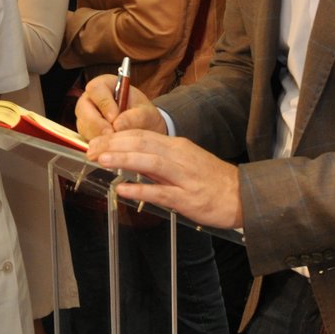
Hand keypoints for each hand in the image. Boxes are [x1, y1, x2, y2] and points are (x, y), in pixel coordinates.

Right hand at [74, 72, 166, 140]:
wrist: (144, 129)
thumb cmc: (143, 115)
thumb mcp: (147, 113)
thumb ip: (136, 116)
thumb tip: (118, 124)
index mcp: (105, 85)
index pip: (96, 89)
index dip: (104, 103)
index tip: (114, 118)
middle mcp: (91, 100)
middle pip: (83, 109)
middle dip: (97, 124)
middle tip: (112, 135)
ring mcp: (86, 117)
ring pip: (84, 126)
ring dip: (98, 137)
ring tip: (115, 143)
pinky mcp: (86, 133)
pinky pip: (86, 139)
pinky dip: (98, 146)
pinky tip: (111, 148)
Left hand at [87, 130, 242, 230]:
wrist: (244, 196)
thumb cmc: (214, 181)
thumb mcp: (187, 163)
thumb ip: (161, 162)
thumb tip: (133, 161)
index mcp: (178, 147)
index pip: (143, 135)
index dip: (117, 136)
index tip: (97, 140)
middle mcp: (180, 157)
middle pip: (142, 143)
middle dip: (113, 144)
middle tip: (90, 149)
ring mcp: (184, 177)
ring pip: (149, 162)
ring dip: (123, 159)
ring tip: (101, 160)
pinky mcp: (187, 198)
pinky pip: (160, 192)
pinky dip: (140, 189)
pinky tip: (122, 189)